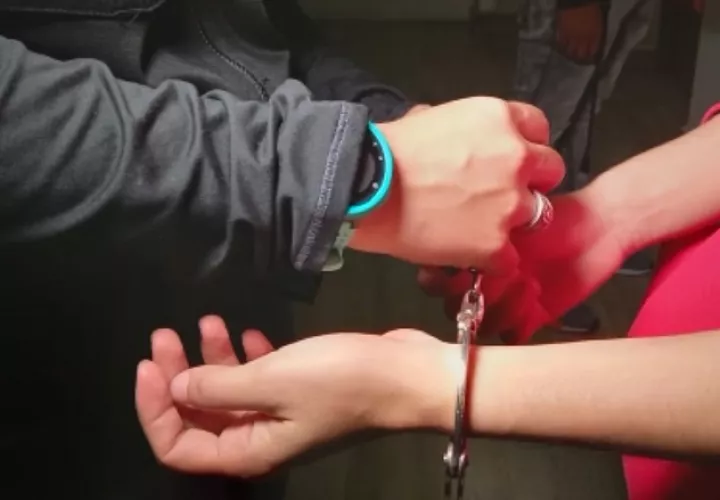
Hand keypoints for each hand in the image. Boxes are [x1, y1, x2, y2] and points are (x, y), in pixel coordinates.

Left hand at [136, 317, 452, 477]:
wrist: (406, 374)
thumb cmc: (340, 381)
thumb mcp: (271, 381)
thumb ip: (218, 385)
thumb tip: (178, 386)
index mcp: (248, 452)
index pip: (179, 446)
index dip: (154, 409)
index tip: (148, 365)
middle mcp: (259, 439)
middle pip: (200, 415)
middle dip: (178, 376)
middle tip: (166, 334)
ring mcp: (281, 414)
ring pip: (229, 391)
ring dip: (211, 358)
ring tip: (206, 321)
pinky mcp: (300, 390)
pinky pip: (259, 378)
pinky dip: (245, 357)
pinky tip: (245, 332)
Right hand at [350, 97, 564, 272]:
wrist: (368, 188)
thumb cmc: (388, 149)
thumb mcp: (430, 118)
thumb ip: (461, 127)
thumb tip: (456, 136)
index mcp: (499, 118)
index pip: (538, 127)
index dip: (523, 144)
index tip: (507, 158)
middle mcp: (517, 158)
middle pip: (551, 169)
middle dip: (530, 180)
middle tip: (499, 193)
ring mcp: (511, 204)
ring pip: (538, 215)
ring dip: (514, 220)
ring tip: (482, 226)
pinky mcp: (497, 245)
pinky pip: (510, 257)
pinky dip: (492, 258)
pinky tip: (469, 254)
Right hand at [418, 188, 625, 340]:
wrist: (599, 228)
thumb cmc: (553, 217)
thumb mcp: (509, 221)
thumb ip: (478, 242)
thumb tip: (454, 259)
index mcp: (470, 257)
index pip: (435, 281)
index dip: (440, 282)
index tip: (461, 270)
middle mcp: (481, 282)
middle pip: (455, 308)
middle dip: (474, 295)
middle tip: (499, 276)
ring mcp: (505, 303)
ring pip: (482, 325)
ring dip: (501, 308)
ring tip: (528, 284)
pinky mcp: (531, 318)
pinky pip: (512, 336)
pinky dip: (520, 323)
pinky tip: (537, 301)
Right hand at [555, 3, 604, 62]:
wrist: (577, 1)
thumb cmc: (591, 8)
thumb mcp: (598, 21)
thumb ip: (596, 32)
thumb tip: (593, 41)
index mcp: (593, 36)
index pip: (592, 51)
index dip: (590, 55)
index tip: (589, 56)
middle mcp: (582, 40)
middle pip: (580, 55)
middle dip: (580, 57)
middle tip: (579, 56)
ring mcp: (571, 38)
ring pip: (569, 52)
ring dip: (570, 53)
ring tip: (570, 52)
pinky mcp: (561, 34)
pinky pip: (561, 43)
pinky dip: (562, 45)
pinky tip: (563, 44)